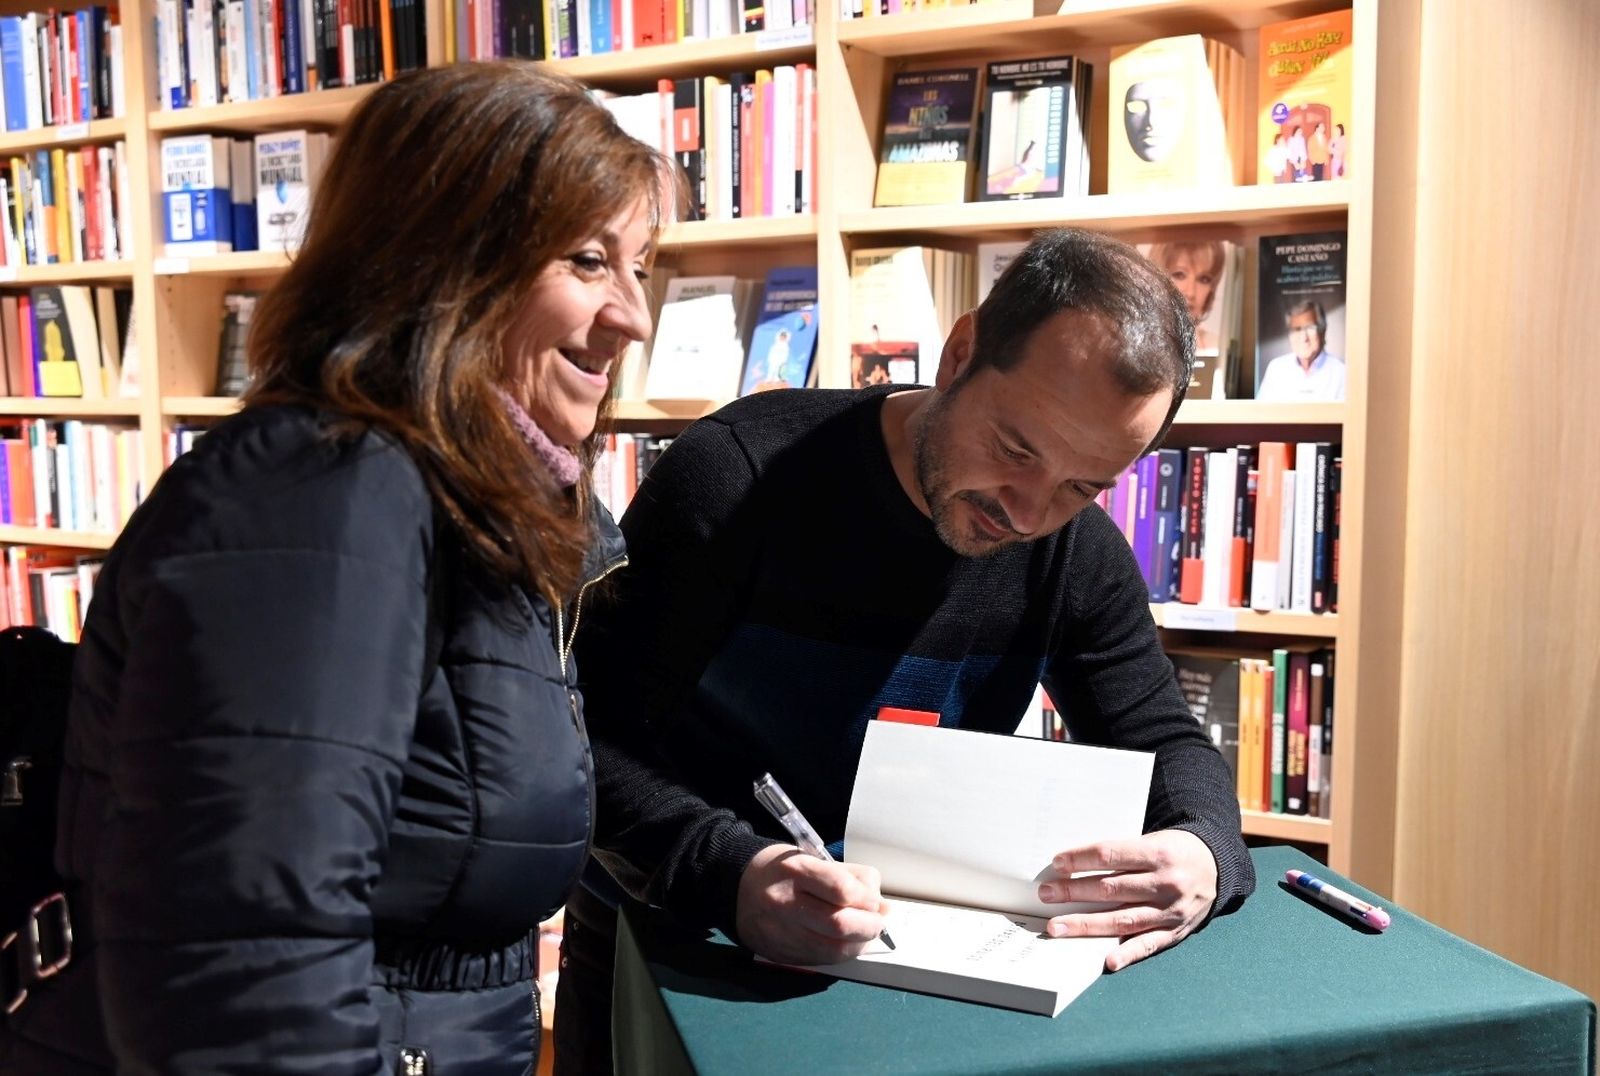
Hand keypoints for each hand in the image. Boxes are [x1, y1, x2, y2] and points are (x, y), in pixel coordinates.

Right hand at [735, 844, 890, 965]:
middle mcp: (785, 904)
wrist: (738, 888)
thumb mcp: (814, 858)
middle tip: (877, 922)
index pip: (842, 890)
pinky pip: (821, 961)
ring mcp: (781, 933)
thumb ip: (851, 879)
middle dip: (870, 927)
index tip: (875, 901)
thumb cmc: (782, 870)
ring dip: (859, 945)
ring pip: (834, 950)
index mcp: (795, 871)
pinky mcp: (781, 955)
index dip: (868, 899)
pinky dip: (840, 954)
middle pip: (840, 925)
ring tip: (863, 933)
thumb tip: (881, 907)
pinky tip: (843, 942)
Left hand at [1036, 830, 1217, 972]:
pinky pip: (1148, 944)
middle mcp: (1166, 882)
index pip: (1111, 854)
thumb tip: (1074, 866)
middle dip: (1074, 892)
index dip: (1081, 859)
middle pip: (1111, 889)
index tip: (1057, 863)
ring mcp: (1171, 911)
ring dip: (1086, 925)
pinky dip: (1128, 954)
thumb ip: (1121, 854)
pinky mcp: (1175, 932)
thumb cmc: (1174, 851)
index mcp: (1158, 853)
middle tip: (1045, 894)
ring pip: (1122, 919)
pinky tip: (1108, 961)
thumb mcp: (1153, 841)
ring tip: (1056, 927)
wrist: (1217, 867)